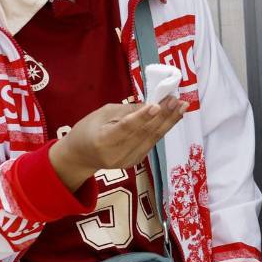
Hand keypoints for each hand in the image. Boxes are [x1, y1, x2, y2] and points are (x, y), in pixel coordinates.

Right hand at [49, 97, 185, 191]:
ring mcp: (127, 161)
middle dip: (163, 115)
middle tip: (176, 99)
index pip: (125, 128)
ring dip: (169, 121)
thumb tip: (153, 104)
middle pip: (143, 133)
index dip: (142, 117)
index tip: (157, 105)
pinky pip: (151, 142)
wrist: (81, 156)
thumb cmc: (89, 129)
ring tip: (181, 106)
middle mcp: (116, 155)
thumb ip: (127, 110)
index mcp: (102, 140)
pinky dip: (162, 129)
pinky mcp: (135, 162)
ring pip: (152, 138)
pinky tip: (173, 117)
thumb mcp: (103, 113)